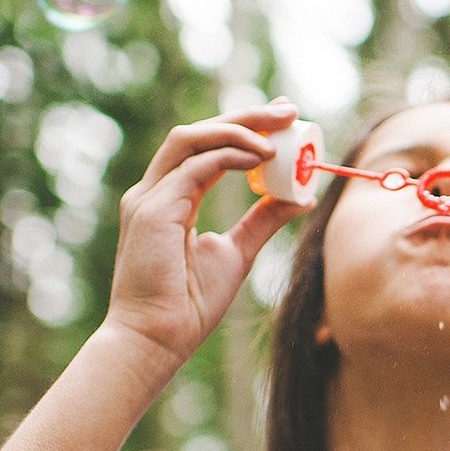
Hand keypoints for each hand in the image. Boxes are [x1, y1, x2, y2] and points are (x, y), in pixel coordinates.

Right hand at [103, 100, 309, 361]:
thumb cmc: (189, 304)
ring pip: (191, 140)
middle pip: (199, 134)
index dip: (243, 127)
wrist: (157, 340)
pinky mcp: (152, 210)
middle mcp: (154, 192)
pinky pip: (194, 168)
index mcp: (170, 199)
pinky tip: (261, 158)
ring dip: (238, 129)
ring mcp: (148, 198)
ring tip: (279, 132)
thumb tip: (301, 196)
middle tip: (288, 110)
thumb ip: (263, 220)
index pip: (206, 148)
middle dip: (245, 116)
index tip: (283, 120)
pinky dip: (229, 155)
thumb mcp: (237, 252)